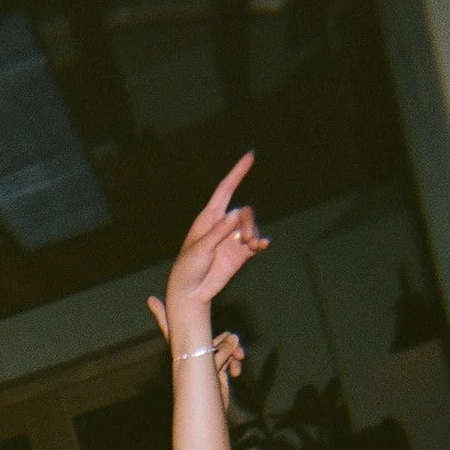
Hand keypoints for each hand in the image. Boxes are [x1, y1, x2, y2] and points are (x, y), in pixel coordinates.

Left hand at [143, 314, 245, 410]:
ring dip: (232, 352)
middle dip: (225, 341)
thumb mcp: (209, 370)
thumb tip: (234, 339)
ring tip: (238, 361)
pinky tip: (236, 371)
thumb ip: (219, 352)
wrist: (209, 414)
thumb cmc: (202, 396)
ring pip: (222, 345)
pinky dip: (234, 363)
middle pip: (209, 336)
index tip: (151, 300)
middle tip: (236, 349)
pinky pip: (228, 358)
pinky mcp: (216, 370)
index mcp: (182, 350)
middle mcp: (192, 353)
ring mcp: (204, 361)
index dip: (160, 315)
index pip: (169, 328)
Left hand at [151, 152, 266, 353]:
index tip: (250, 156)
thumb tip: (236, 213)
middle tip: (247, 238)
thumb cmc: (188, 268)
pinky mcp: (239, 253)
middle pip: (243, 212)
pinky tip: (261, 245)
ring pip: (251, 226)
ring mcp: (232, 239)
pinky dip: (260, 242)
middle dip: (248, 221)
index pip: (225, 190)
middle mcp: (222, 226)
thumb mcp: (200, 249)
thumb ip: (218, 232)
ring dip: (254, 233)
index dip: (237, 172)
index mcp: (208, 219)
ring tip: (251, 245)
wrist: (190, 293)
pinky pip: (255, 242)